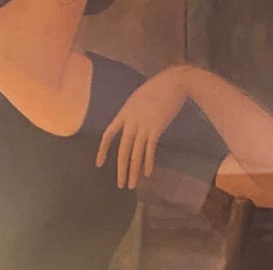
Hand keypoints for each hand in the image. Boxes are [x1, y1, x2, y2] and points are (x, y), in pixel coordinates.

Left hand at [96, 66, 192, 187]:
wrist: (175, 81)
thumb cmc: (159, 88)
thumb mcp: (139, 99)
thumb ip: (133, 113)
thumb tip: (131, 127)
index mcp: (124, 112)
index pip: (108, 134)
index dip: (102, 150)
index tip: (98, 164)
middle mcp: (131, 120)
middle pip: (122, 150)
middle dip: (121, 170)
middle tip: (120, 185)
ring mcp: (143, 125)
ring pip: (135, 154)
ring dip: (133, 172)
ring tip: (132, 185)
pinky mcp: (156, 128)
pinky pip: (150, 150)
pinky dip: (148, 163)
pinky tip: (147, 174)